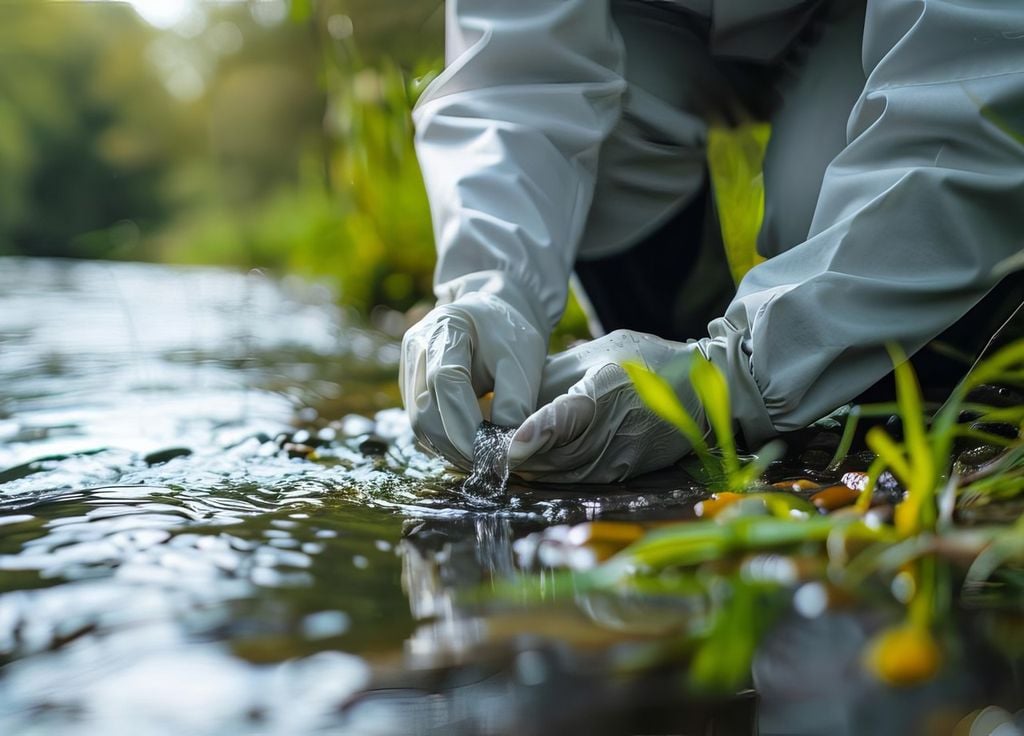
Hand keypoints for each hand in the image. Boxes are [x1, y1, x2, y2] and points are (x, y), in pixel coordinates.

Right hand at [400, 291, 547, 468]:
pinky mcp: (409, 383)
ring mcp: (408, 365)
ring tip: (481, 459)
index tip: (489, 454)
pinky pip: (420, 420)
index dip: (463, 425)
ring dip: (448, 447)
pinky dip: (443, 439)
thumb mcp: (524, 361)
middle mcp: (417, 345)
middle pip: (424, 408)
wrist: (493, 313)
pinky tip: (468, 448)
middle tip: (488, 465)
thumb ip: (516, 402)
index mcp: (447, 327)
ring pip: (418, 421)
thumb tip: (506, 450)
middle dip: (455, 444)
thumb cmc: (510, 335)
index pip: (445, 382)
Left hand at [507, 330, 703, 482]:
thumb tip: (509, 397)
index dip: (538, 432)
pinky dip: (554, 476)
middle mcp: (614, 429)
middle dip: (519, 456)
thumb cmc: (642, 361)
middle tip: (484, 452)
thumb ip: (552, 375)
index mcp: (605, 390)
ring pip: (564, 473)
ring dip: (532, 469)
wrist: (701, 389)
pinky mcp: (626, 472)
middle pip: (557, 454)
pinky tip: (534, 467)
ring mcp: (622, 456)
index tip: (510, 446)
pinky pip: (581, 480)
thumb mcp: (596, 352)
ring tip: (502, 460)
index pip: (567, 417)